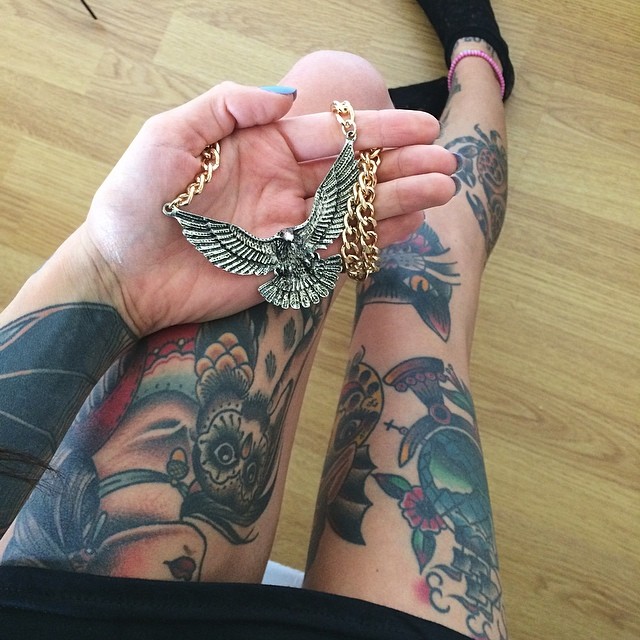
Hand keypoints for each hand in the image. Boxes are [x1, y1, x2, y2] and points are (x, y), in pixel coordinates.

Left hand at [73, 82, 456, 334]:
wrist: (122, 273)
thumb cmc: (135, 201)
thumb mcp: (170, 138)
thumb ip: (227, 107)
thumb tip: (287, 96)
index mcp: (260, 146)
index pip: (330, 134)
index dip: (377, 130)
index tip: (421, 127)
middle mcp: (281, 183)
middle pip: (353, 171)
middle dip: (401, 167)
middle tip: (447, 164)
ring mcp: (286, 226)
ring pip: (353, 209)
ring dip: (398, 200)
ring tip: (441, 191)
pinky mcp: (285, 265)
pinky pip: (337, 248)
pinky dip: (372, 238)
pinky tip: (408, 226)